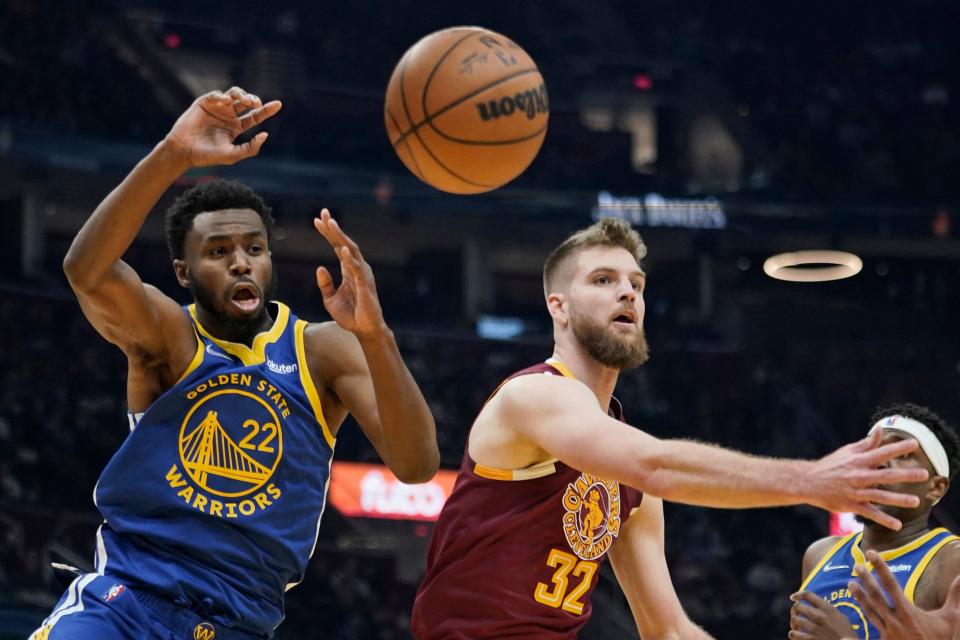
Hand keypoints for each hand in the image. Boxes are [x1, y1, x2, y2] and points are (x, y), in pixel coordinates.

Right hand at [165, 86, 281, 166]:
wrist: (184, 151)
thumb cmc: (207, 156)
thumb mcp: (233, 155)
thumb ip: (250, 148)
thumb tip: (265, 134)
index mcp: (236, 127)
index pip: (254, 117)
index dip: (266, 110)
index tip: (278, 104)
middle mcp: (228, 116)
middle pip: (246, 102)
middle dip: (253, 100)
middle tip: (256, 104)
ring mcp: (217, 109)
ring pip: (234, 94)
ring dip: (241, 94)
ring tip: (245, 101)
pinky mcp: (204, 103)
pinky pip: (216, 95)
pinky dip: (222, 96)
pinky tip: (226, 103)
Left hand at [314, 209, 386, 337]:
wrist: (364, 330)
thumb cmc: (350, 315)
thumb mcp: (330, 299)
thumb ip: (325, 284)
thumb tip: (320, 268)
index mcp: (348, 269)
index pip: (337, 246)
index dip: (327, 233)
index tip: (316, 220)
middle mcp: (357, 268)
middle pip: (344, 243)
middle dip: (333, 228)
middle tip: (323, 213)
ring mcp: (362, 274)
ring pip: (351, 251)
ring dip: (340, 237)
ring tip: (331, 224)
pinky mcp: (365, 285)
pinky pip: (357, 269)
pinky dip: (350, 259)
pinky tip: (341, 249)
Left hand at [788, 591, 855, 639]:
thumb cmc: (848, 634)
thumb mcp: (842, 618)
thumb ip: (829, 611)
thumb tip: (818, 607)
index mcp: (827, 608)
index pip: (808, 595)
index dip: (798, 594)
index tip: (793, 597)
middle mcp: (819, 616)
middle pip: (798, 606)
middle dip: (795, 610)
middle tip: (796, 614)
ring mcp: (814, 628)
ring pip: (794, 619)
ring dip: (793, 622)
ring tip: (796, 626)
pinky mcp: (811, 639)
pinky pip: (793, 634)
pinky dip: (793, 634)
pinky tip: (796, 635)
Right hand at [805, 429, 927, 529]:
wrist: (809, 482)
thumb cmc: (831, 465)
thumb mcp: (847, 452)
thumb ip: (867, 444)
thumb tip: (880, 430)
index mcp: (859, 461)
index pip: (882, 453)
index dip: (898, 448)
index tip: (915, 444)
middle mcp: (859, 476)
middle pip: (886, 475)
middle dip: (906, 474)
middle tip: (924, 474)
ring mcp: (856, 491)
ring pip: (880, 496)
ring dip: (898, 499)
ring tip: (915, 501)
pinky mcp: (852, 505)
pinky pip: (870, 513)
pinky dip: (883, 520)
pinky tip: (897, 525)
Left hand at [848, 551, 959, 639]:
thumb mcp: (950, 620)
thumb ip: (955, 597)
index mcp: (909, 614)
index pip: (891, 585)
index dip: (881, 568)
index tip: (872, 553)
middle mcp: (895, 622)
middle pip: (876, 597)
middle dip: (866, 579)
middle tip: (857, 565)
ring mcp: (887, 634)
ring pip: (870, 612)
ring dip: (860, 597)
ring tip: (850, 583)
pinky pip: (867, 636)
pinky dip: (853, 638)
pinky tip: (841, 635)